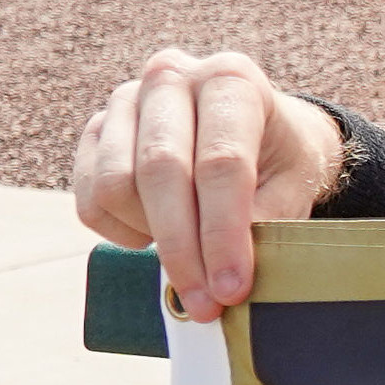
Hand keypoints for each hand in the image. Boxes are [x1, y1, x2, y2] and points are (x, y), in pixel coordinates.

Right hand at [74, 49, 341, 320]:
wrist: (260, 136)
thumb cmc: (281, 162)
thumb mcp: (294, 188)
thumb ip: (265, 224)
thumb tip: (224, 277)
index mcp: (232, 80)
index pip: (221, 163)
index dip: (224, 233)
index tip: (231, 288)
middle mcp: (171, 78)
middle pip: (161, 172)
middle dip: (184, 249)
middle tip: (205, 305)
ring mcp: (125, 101)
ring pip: (116, 186)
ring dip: (153, 239)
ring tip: (192, 258)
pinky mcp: (95, 132)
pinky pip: (90, 199)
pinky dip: (123, 233)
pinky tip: (159, 234)